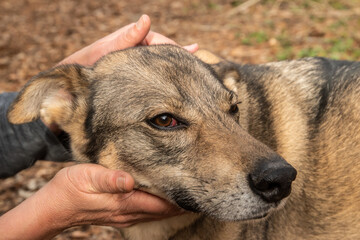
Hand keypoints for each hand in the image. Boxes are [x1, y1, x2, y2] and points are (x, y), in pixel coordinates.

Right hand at [0, 164, 182, 239]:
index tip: (196, 192)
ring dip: (169, 206)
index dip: (178, 200)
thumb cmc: (69, 188)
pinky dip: (157, 206)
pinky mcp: (117, 214)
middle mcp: (127, 212)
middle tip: (197, 192)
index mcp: (124, 202)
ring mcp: (123, 216)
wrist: (54, 207)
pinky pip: (144, 212)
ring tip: (185, 196)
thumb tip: (129, 180)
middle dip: (179, 204)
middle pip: (161, 211)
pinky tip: (160, 199)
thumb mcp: (87, 177)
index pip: (159, 204)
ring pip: (154, 212)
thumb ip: (109, 179)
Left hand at [59, 14, 197, 65]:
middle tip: (197, 64)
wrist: (76, 88)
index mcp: (134, 37)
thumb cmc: (89, 66)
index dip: (175, 49)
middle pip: (164, 51)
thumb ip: (127, 37)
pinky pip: (154, 72)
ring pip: (160, 62)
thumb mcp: (108, 50)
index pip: (160, 41)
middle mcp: (138, 46)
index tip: (191, 55)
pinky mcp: (136, 72)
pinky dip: (166, 75)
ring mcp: (138, 59)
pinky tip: (178, 78)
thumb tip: (146, 19)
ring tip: (194, 71)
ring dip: (174, 66)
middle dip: (179, 57)